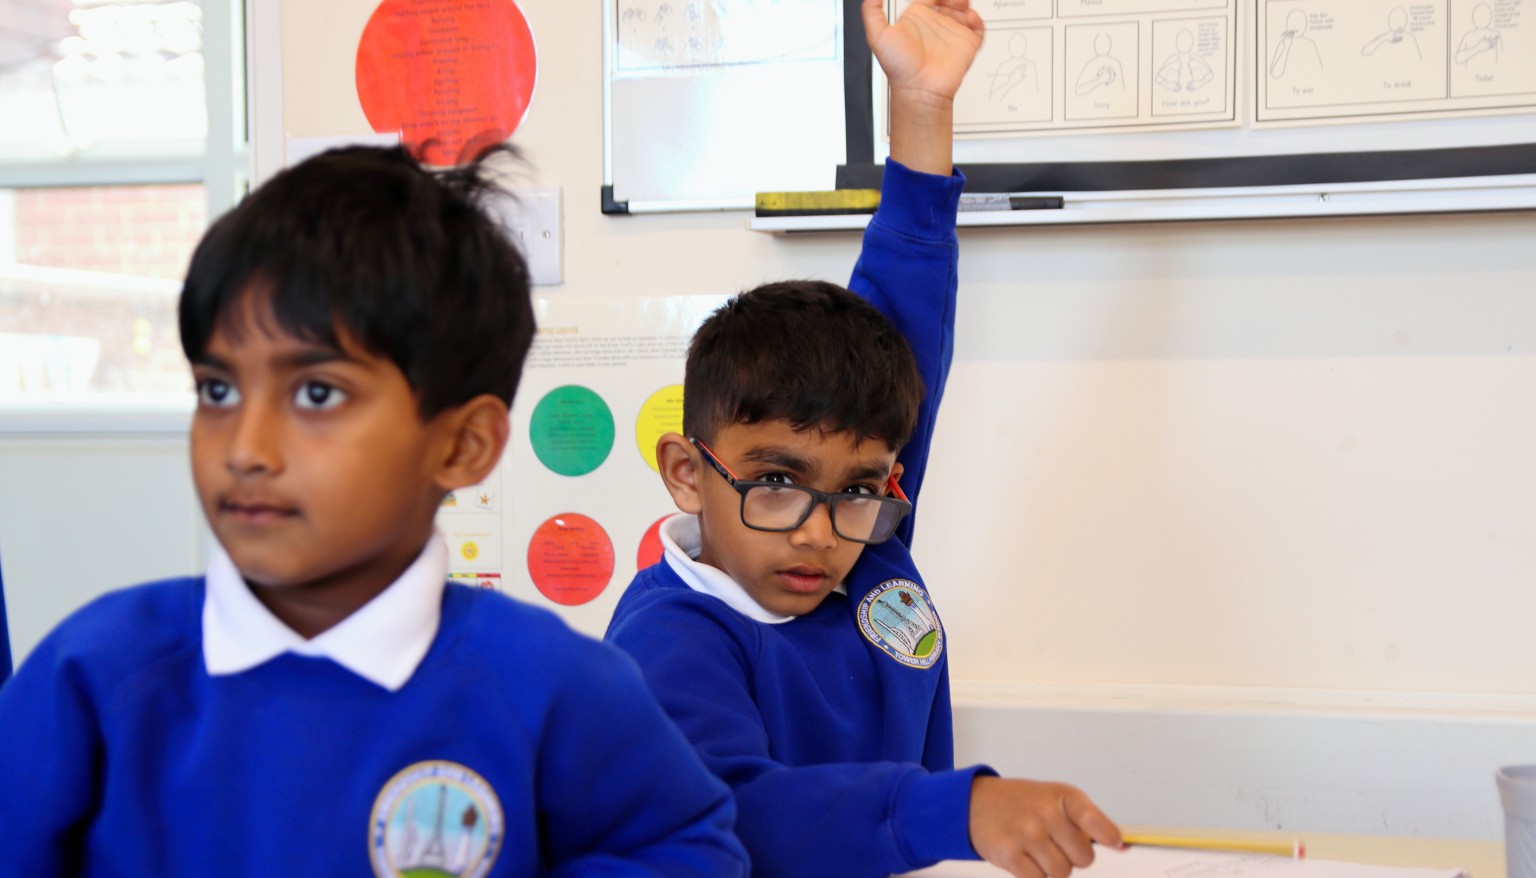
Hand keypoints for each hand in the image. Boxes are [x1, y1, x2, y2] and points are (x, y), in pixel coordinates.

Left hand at [862, 0, 984, 109]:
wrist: (919, 89)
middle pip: (948, 0)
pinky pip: (977, 27)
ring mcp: (951, 34)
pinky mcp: (966, 45)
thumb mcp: (877, 35)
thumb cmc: (899, 68)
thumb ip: (871, 11)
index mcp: (916, 19)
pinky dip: (977, 19)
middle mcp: (934, 25)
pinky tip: (970, 18)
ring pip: (963, 10)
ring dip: (963, 3)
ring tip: (960, 4)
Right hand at [968, 776, 1121, 877]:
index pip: (1096, 823)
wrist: (975, 803)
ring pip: (1062, 873)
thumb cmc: (1026, 803)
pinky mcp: (1008, 854)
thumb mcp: (1058, 800)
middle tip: (1056, 843)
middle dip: (1073, 857)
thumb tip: (1125, 846)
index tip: (1115, 842)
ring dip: (1053, 868)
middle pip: (1084, 859)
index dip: (1109, 837)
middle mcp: (1044, 813)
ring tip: (1038, 850)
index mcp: (1063, 796)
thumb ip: (1091, 822)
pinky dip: (1036, 876)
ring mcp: (1025, 833)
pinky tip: (1025, 858)